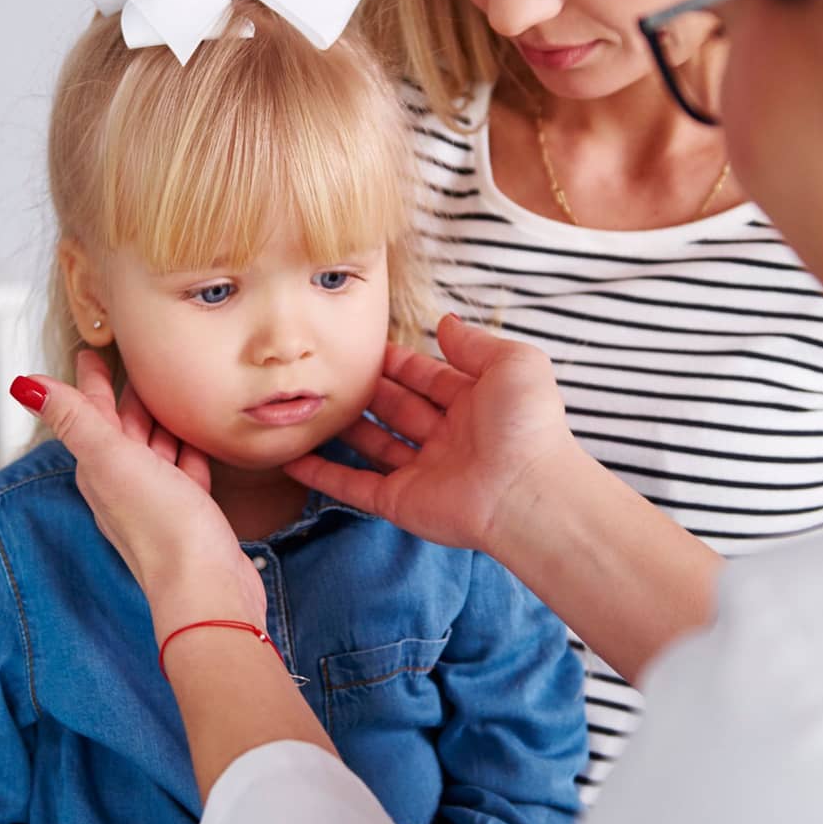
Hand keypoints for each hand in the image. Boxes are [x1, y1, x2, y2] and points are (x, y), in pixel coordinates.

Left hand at [14, 352, 264, 637]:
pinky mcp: (189, 512)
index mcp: (100, 469)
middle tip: (134, 358)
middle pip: (122, 427)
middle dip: (125, 393)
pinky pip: (184, 469)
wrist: (206, 589)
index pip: (91, 413)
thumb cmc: (162, 528)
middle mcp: (124, 484)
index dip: (91, 380)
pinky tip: (198, 435)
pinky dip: (188, 448)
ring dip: (157, 418)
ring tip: (168, 388)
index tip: (91, 350)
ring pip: (153, 447)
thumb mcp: (113, 461)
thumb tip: (22, 384)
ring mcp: (157, 500)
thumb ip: (73, 419)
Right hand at [284, 315, 592, 555]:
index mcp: (474, 405)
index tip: (365, 345)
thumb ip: (474, 343)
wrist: (528, 492)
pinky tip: (293, 458)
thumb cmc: (527, 424)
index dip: (399, 361)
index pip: (427, 377)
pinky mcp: (401, 501)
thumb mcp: (512, 363)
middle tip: (331, 369)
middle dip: (368, 389)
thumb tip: (444, 322)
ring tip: (308, 403)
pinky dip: (324, 474)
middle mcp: (447, 438)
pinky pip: (355, 486)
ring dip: (345, 426)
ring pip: (374, 444)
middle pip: (398, 408)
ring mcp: (422, 472)